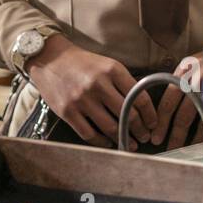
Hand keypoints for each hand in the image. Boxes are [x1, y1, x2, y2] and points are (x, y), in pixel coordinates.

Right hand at [25, 36, 158, 149]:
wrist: (49, 58)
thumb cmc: (82, 62)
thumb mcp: (106, 64)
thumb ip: (123, 82)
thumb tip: (143, 105)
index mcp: (112, 70)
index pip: (140, 97)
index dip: (150, 115)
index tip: (153, 123)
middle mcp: (98, 84)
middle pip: (127, 115)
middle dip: (140, 130)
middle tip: (144, 137)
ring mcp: (81, 99)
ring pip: (110, 127)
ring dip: (123, 139)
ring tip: (130, 144)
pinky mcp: (67, 112)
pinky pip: (89, 134)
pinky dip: (102, 142)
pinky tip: (108, 142)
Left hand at [151, 54, 202, 150]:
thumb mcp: (194, 62)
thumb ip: (181, 79)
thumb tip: (168, 105)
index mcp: (185, 70)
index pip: (168, 100)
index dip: (161, 120)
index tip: (155, 134)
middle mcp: (199, 79)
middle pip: (183, 115)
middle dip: (174, 134)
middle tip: (166, 146)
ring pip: (200, 120)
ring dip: (191, 138)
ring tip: (184, 150)